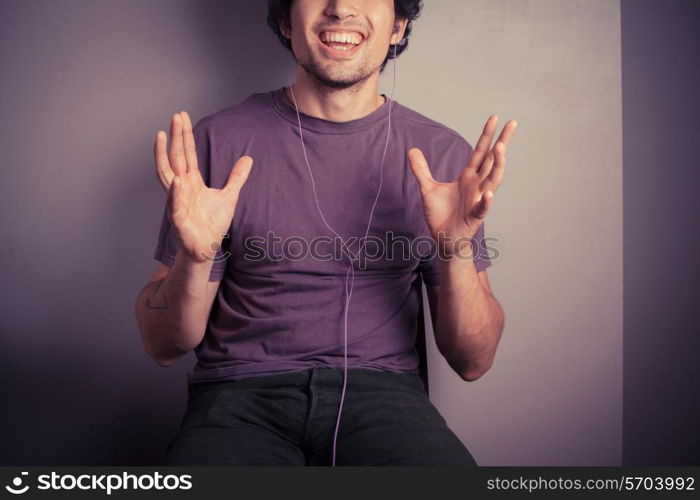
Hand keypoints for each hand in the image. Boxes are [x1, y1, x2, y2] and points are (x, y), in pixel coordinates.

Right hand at [154, 111, 252, 263]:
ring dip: (163, 155)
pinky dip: (174, 193)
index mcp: (191, 181)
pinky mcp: (178, 218)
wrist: (206, 248)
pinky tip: (177, 180)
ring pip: (166, 174)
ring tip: (161, 136)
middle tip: (175, 116)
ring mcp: (177, 201)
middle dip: (176, 136)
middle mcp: (180, 187)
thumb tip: (248, 159)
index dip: (184, 135)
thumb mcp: (229, 195)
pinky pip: (174, 204)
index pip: (186, 153)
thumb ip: (236, 177)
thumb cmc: (212, 223)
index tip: (182, 116)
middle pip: (176, 157)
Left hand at [407, 115, 516, 257]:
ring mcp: (478, 200)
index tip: (494, 117)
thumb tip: (411, 149)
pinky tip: (488, 194)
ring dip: (498, 165)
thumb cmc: (440, 214)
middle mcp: (477, 185)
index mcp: (468, 177)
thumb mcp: (427, 188)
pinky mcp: (475, 217)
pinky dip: (486, 202)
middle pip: (493, 160)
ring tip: (500, 148)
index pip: (480, 152)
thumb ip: (421, 169)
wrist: (443, 238)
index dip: (486, 135)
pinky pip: (482, 208)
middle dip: (502, 142)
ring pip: (493, 181)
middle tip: (512, 123)